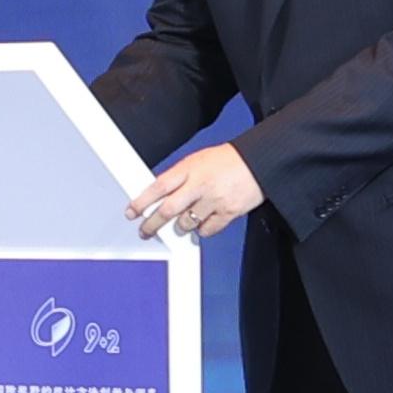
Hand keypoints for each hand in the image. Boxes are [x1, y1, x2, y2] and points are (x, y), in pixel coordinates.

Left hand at [127, 141, 263, 240]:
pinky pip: (207, 230)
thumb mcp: (198, 160)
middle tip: (145, 231)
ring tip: (178, 225)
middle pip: (168, 210)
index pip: (158, 187)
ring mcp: (215, 200)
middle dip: (152, 225)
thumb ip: (179, 176)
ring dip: (179, 227)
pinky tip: (201, 223)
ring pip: (186, 223)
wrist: (261, 161)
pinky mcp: (229, 212)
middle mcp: (200, 184)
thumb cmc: (228, 160)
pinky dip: (201, 230)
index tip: (131, 212)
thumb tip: (158, 194)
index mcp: (190, 169)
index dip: (141, 202)